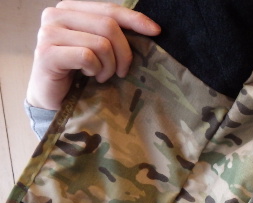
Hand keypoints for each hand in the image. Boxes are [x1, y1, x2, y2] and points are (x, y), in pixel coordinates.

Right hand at [26, 1, 160, 110]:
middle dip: (123, 53)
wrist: (53, 96)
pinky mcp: (47, 53)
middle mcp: (56, 15)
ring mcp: (48, 33)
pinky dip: (95, 70)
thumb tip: (151, 29)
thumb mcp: (98, 48)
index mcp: (70, 8)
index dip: (135, 19)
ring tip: (101, 75)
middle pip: (108, 25)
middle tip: (122, 71)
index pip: (109, 8)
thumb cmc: (79, 71)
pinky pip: (87, 57)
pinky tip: (89, 76)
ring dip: (109, 66)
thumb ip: (112, 34)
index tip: (156, 31)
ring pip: (101, 43)